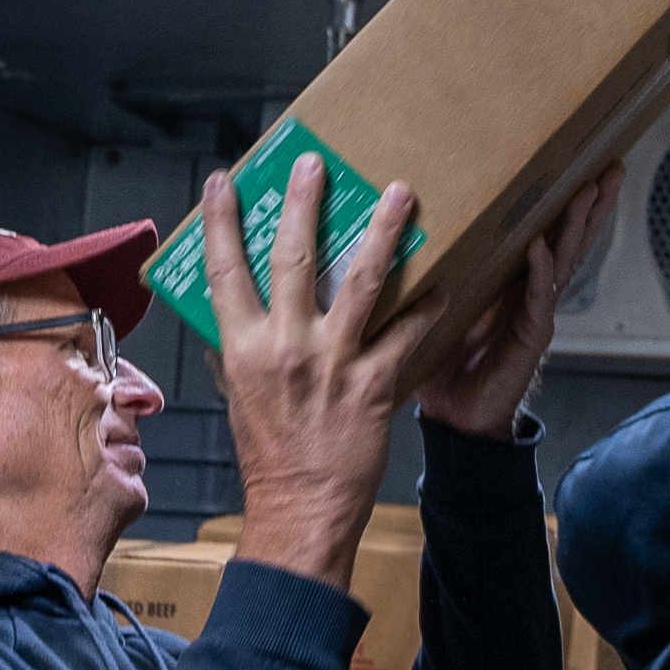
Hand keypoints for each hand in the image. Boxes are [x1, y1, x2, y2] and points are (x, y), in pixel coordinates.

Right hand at [203, 153, 439, 590]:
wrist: (302, 507)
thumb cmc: (271, 454)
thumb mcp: (239, 396)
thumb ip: (236, 350)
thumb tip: (227, 317)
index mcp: (243, 347)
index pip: (224, 271)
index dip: (221, 222)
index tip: (224, 180)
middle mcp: (285, 346)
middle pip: (292, 258)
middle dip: (303, 203)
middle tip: (316, 163)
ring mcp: (332, 362)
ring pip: (359, 281)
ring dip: (383, 233)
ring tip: (401, 194)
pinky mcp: (374, 382)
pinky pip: (405, 331)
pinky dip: (426, 306)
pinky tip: (447, 281)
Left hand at [417, 163, 621, 437]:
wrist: (457, 415)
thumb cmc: (450, 361)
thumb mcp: (442, 305)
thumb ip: (441, 272)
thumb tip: (415, 226)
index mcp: (512, 280)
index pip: (545, 231)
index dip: (563, 201)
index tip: (578, 165)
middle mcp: (531, 291)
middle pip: (569, 239)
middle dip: (590, 203)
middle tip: (609, 166)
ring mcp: (535, 312)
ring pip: (565, 261)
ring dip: (577, 226)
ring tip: (590, 191)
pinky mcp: (529, 336)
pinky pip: (538, 299)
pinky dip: (541, 273)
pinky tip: (542, 248)